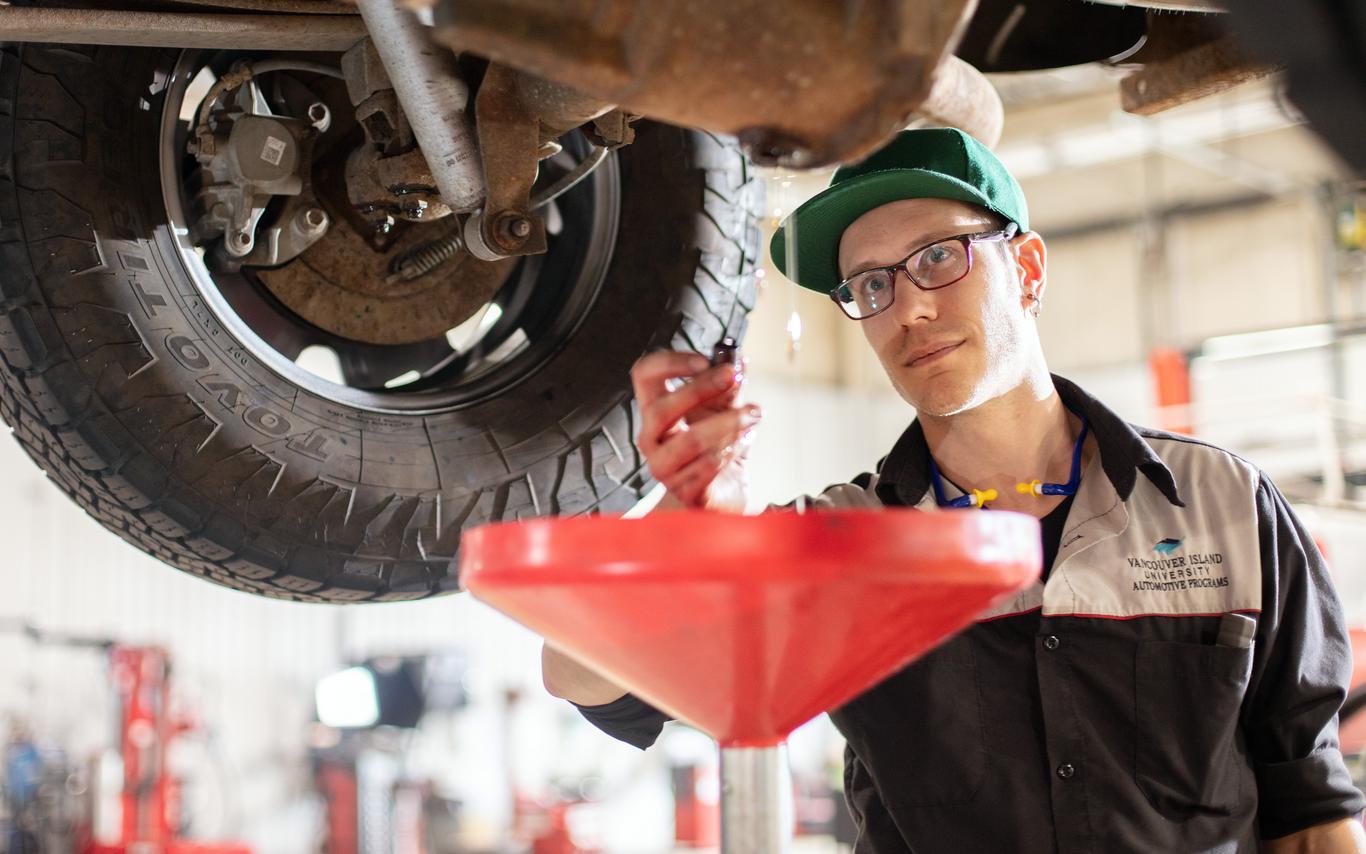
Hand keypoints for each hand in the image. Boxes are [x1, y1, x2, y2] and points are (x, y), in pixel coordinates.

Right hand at [630, 350, 761, 510]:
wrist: (723, 491)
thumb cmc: (716, 445)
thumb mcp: (724, 410)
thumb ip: (728, 386)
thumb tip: (738, 360)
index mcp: (654, 410)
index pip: (643, 376)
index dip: (670, 363)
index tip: (704, 360)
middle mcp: (650, 438)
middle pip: (662, 409)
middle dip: (702, 389)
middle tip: (734, 379)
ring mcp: (663, 467)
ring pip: (690, 440)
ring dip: (727, 423)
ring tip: (751, 416)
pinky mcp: (683, 491)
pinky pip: (707, 467)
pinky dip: (731, 450)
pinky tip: (743, 443)